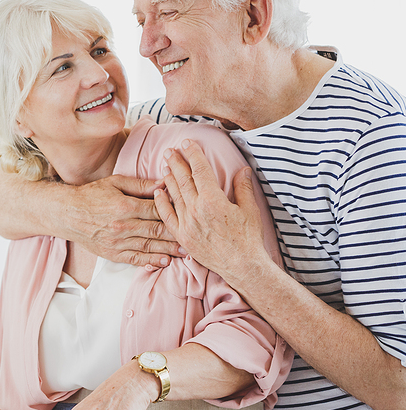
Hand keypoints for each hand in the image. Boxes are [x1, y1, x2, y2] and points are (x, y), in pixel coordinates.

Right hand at [68, 175, 180, 266]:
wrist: (67, 213)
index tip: (189, 213)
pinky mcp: (111, 253)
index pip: (157, 210)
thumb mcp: (115, 182)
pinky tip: (163, 262)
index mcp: (125, 206)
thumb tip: (163, 184)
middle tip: (195, 237)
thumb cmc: (91, 195)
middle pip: (157, 230)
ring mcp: (117, 242)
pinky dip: (149, 261)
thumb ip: (140, 185)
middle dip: (178, 234)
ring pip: (149, 246)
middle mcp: (122, 226)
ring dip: (169, 250)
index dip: (175, 211)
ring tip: (186, 253)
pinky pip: (134, 258)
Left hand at [154, 140, 270, 283]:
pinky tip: (158, 193)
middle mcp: (196, 210)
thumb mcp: (250, 210)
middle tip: (170, 150)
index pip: (200, 170)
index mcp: (213, 200)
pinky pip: (167, 216)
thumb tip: (242, 170)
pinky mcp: (182, 236)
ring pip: (174, 195)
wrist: (241, 266)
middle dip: (176, 162)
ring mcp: (186, 223)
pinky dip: (161, 203)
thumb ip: (243, 188)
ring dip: (169, 178)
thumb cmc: (248, 238)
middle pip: (183, 180)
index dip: (193, 154)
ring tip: (165, 165)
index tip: (188, 143)